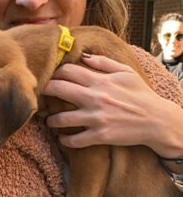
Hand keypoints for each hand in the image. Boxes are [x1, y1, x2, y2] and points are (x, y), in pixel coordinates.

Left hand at [43, 54, 182, 162]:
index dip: (54, 73)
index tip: (49, 78)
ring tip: (49, 120)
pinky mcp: (100, 136)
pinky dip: (64, 140)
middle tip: (38, 96)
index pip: (67, 71)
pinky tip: (62, 137)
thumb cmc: (140, 95)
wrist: (157, 121)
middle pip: (58, 89)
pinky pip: (74, 140)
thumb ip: (103, 63)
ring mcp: (96, 118)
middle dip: (44, 91)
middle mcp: (95, 98)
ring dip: (51, 120)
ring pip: (61, 119)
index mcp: (100, 80)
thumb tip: (82, 55)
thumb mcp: (125, 72)